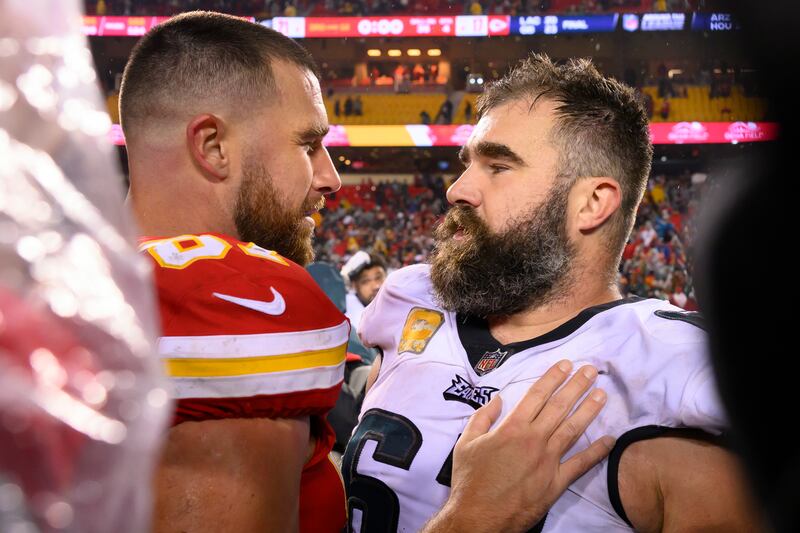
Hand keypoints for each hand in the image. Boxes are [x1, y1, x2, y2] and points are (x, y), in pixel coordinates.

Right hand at [424, 360, 613, 532]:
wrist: (479, 517)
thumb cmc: (470, 480)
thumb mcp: (466, 443)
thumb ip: (483, 417)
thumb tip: (499, 399)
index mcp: (512, 428)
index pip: (537, 395)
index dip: (552, 377)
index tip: (565, 364)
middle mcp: (533, 440)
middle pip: (559, 406)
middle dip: (576, 386)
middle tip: (590, 370)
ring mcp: (548, 461)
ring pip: (573, 429)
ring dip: (589, 410)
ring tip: (602, 394)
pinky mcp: (556, 482)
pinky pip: (580, 464)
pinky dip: (596, 452)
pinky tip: (609, 440)